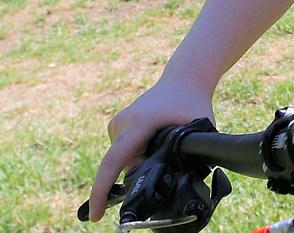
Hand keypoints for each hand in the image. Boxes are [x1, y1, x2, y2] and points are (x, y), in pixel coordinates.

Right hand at [87, 79, 214, 221]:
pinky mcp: (117, 127)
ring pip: (126, 162)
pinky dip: (140, 156)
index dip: (102, 190)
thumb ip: (191, 155)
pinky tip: (157, 140)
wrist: (183, 80)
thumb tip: (184, 182)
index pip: (114, 161)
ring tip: (166, 140)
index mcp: (138, 123)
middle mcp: (121, 123)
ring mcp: (117, 124)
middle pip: (125, 166)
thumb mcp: (198, 129)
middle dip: (143, 173)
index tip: (95, 214)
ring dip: (144, 162)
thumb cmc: (192, 103)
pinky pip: (125, 154)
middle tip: (170, 156)